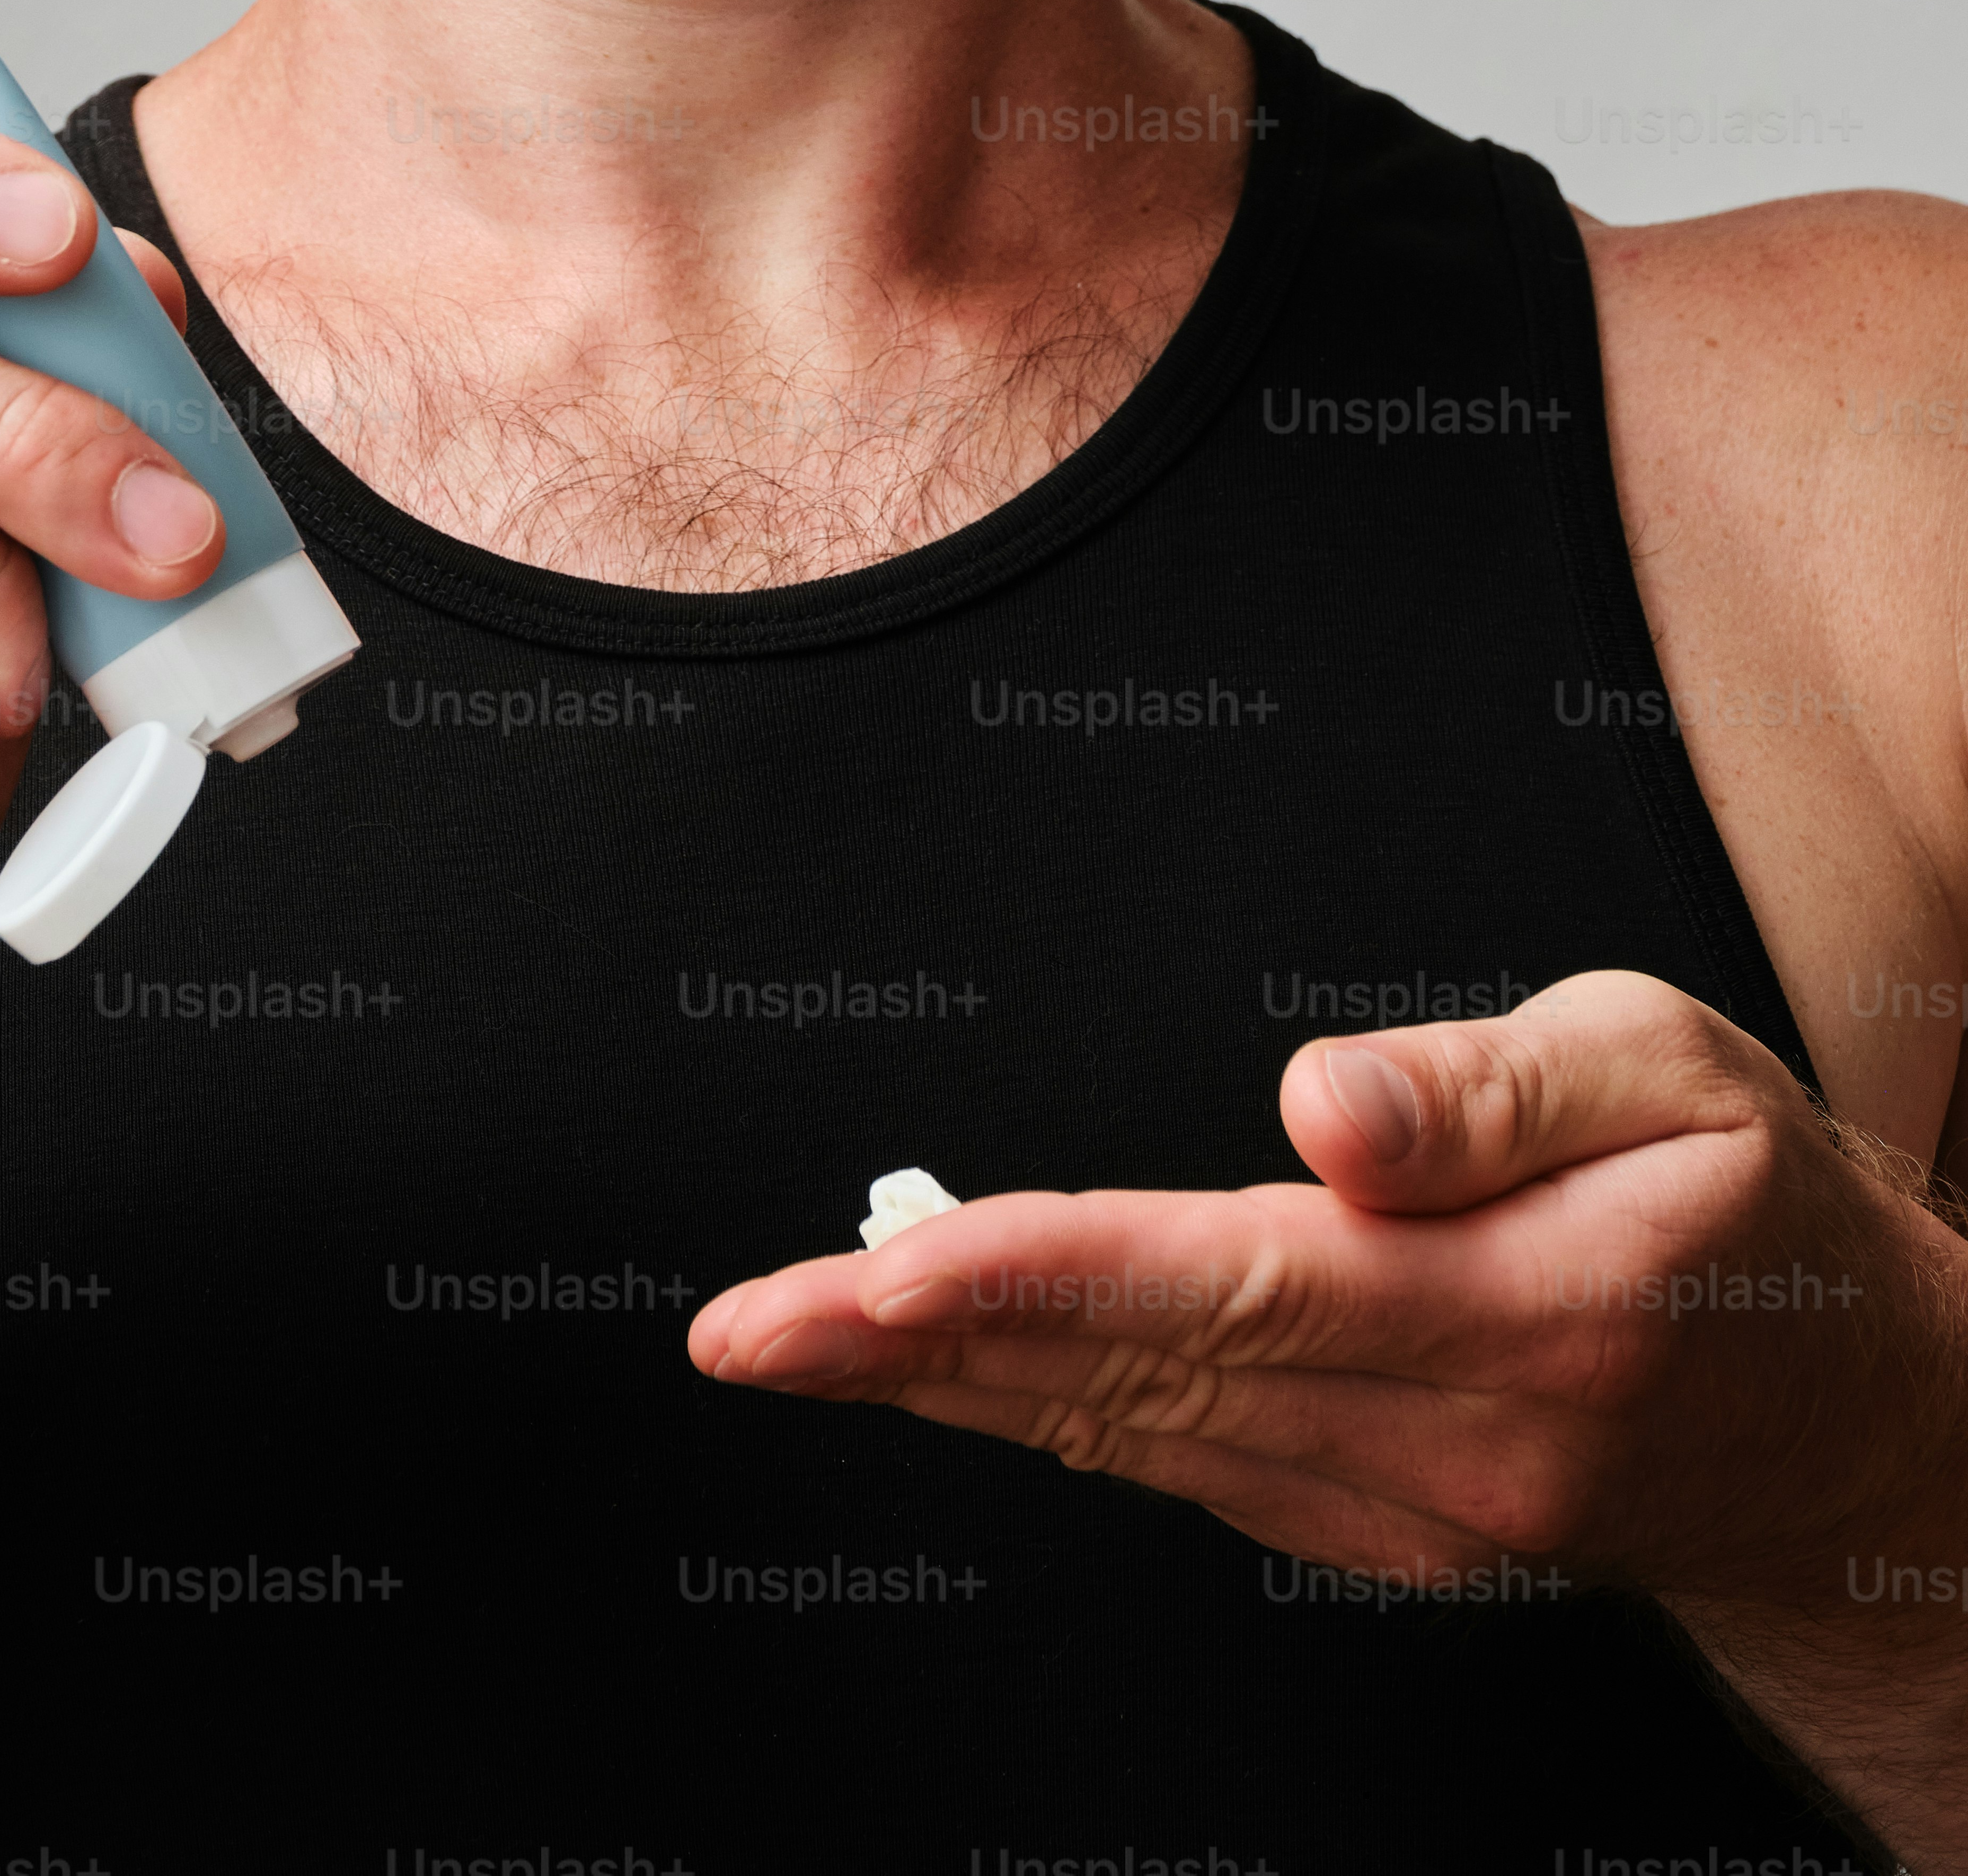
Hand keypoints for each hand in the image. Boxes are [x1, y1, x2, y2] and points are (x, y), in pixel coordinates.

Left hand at [692, 969, 1967, 1646]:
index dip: (1034, 1277)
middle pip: (1128, 1383)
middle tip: (738, 1331)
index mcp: (1501, 1317)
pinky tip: (950, 1379)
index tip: (881, 1272)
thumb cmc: (1762, 1212)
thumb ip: (1490, 1093)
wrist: (1865, 1433)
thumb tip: (1324, 1109)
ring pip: (1128, 1437)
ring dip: (947, 1393)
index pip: (1215, 1290)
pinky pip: (1177, 1463)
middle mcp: (1431, 1443)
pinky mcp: (1377, 1518)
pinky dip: (1046, 1416)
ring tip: (789, 1342)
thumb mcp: (1672, 1075)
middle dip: (910, 1355)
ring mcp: (1398, 1505)